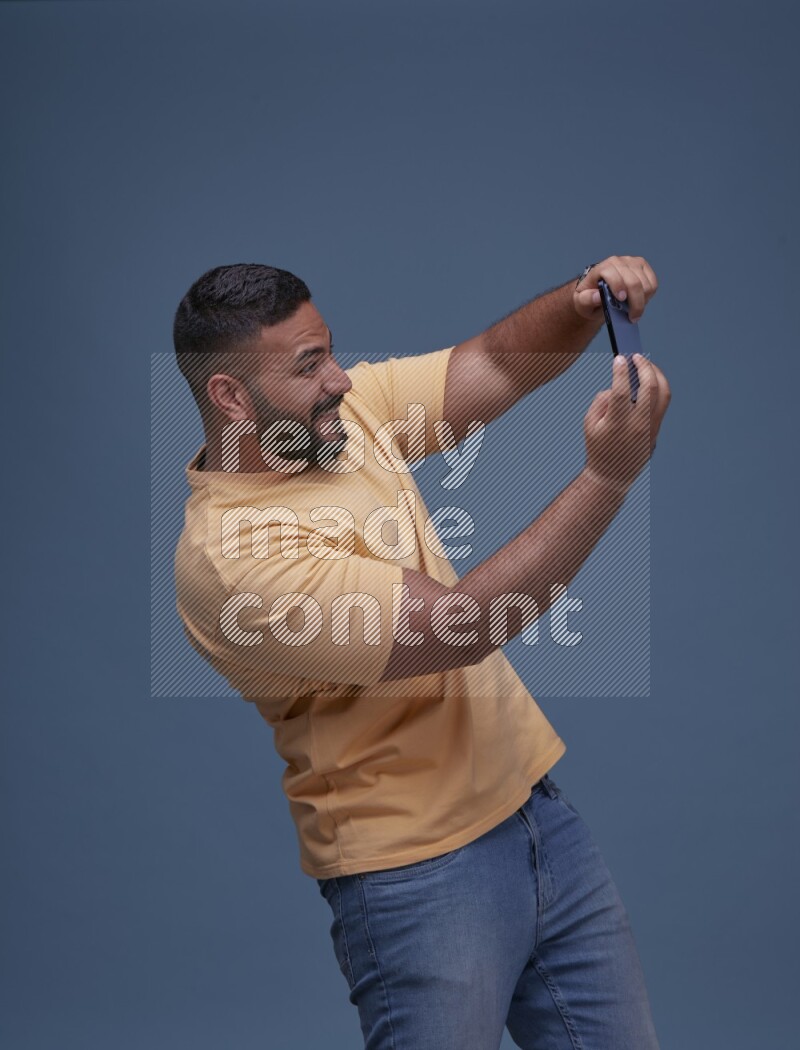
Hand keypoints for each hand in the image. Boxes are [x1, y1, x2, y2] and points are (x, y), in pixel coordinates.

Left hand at [574, 255, 657, 322]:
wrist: (597, 291)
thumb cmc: (589, 298)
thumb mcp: (581, 303)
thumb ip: (586, 300)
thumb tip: (598, 296)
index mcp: (601, 268)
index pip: (612, 273)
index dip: (618, 286)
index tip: (621, 300)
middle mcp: (617, 262)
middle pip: (633, 282)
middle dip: (635, 303)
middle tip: (632, 317)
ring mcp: (631, 262)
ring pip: (646, 284)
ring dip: (643, 301)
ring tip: (634, 310)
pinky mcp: (642, 266)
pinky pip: (653, 283)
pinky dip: (649, 295)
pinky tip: (640, 301)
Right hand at [583, 353, 670, 490]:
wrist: (611, 475)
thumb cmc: (597, 446)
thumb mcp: (589, 423)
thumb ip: (602, 400)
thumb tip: (620, 385)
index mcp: (616, 424)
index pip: (622, 392)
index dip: (621, 373)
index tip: (619, 359)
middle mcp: (637, 426)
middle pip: (650, 388)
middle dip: (644, 367)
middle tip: (636, 357)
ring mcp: (650, 429)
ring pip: (663, 394)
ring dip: (657, 375)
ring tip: (647, 366)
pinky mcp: (656, 431)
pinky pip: (661, 403)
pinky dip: (657, 388)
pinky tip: (648, 381)